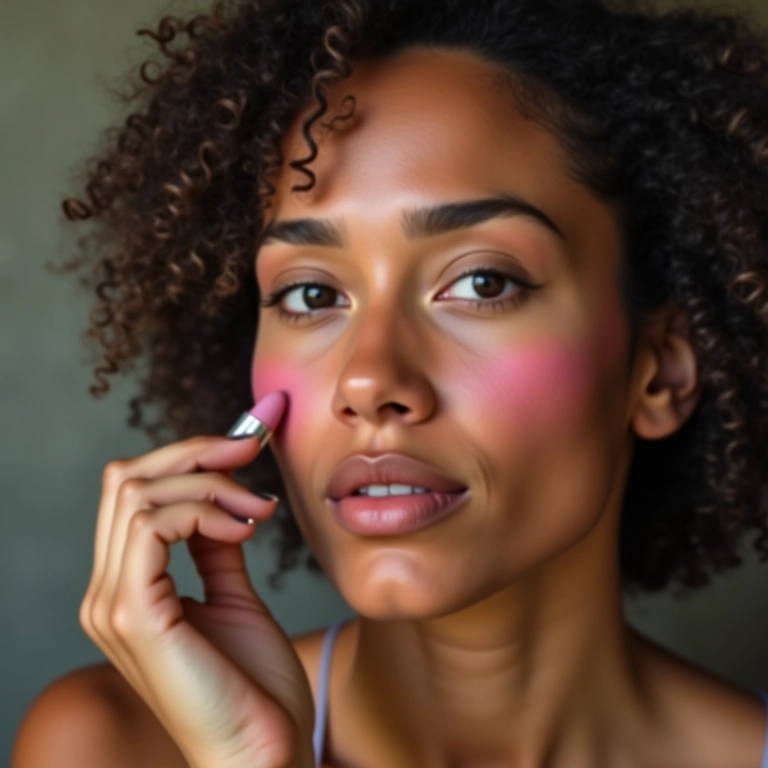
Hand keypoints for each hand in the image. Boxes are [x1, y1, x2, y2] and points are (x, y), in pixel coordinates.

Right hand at [80, 430, 315, 767]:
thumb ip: (216, 547)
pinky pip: (151, 526)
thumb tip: (222, 498)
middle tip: (250, 450)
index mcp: (127, 588)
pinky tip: (245, 528)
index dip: (188, 457)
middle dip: (195, 452)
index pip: (133, 491)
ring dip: (209, 484)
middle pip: (127, 479)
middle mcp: (107, 594)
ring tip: (258, 509)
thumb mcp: (233, 596)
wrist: (263, 751)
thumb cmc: (253, 683)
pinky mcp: (134, 616)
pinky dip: (204, 510)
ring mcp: (113, 605)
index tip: (247, 446)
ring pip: (138, 494)